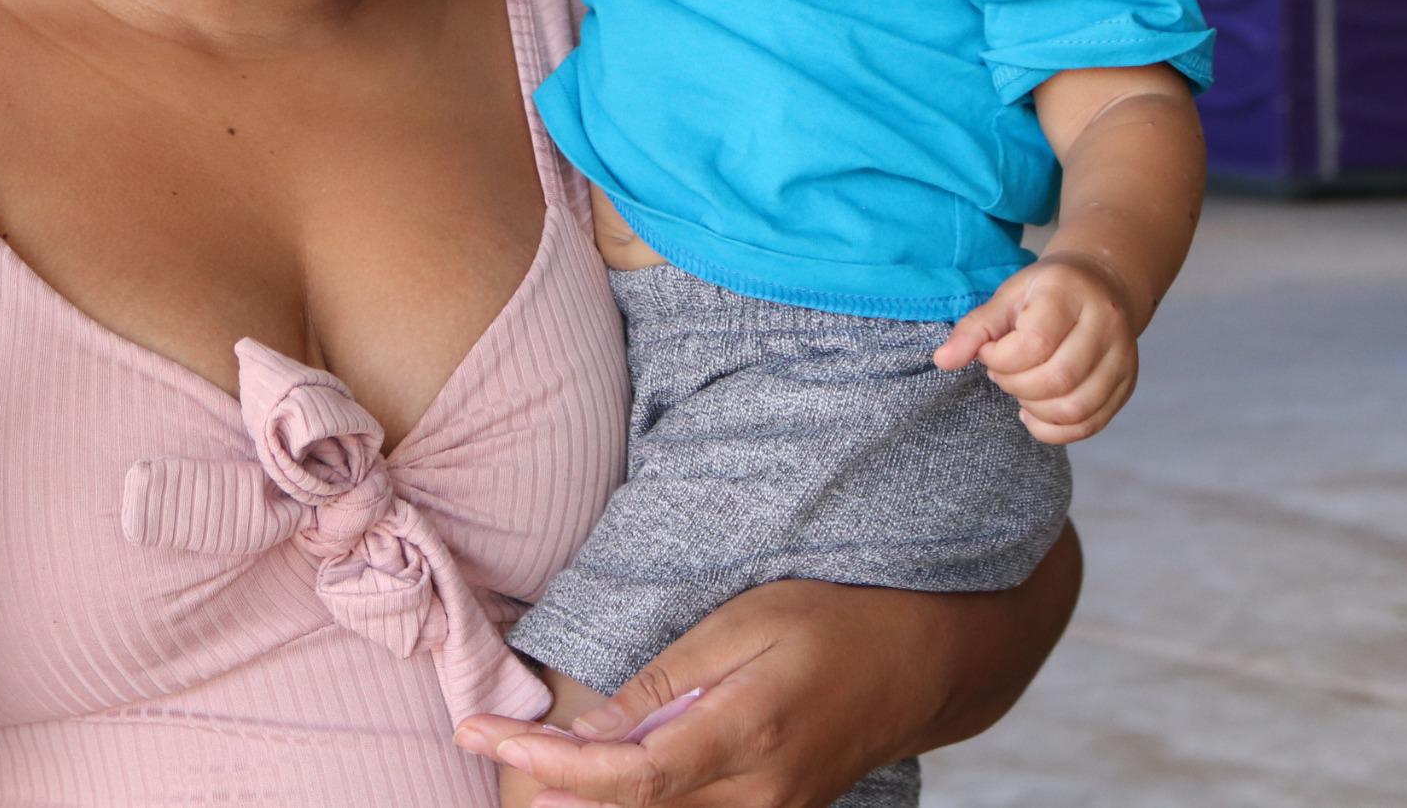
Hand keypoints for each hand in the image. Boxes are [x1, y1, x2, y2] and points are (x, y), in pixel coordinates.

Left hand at [455, 581, 924, 806]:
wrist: (927, 659)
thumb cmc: (836, 617)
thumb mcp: (747, 620)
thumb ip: (668, 678)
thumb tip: (592, 731)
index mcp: (747, 735)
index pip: (624, 776)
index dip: (545, 762)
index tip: (479, 731)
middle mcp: (759, 794)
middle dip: (549, 785)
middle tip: (481, 744)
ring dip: (586, 799)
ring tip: (523, 758)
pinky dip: (634, 801)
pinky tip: (590, 776)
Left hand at [930, 254, 1137, 443]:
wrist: (1099, 286)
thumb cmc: (1045, 293)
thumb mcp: (1007, 298)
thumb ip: (975, 329)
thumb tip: (942, 361)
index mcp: (1071, 294)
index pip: (1035, 344)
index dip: (1001, 358)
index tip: (990, 351)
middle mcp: (1106, 325)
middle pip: (1057, 379)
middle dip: (1015, 384)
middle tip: (1002, 371)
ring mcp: (1123, 358)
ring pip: (1075, 408)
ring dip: (1034, 408)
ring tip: (1020, 387)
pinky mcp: (1127, 385)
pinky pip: (1090, 424)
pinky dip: (1055, 430)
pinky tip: (1035, 411)